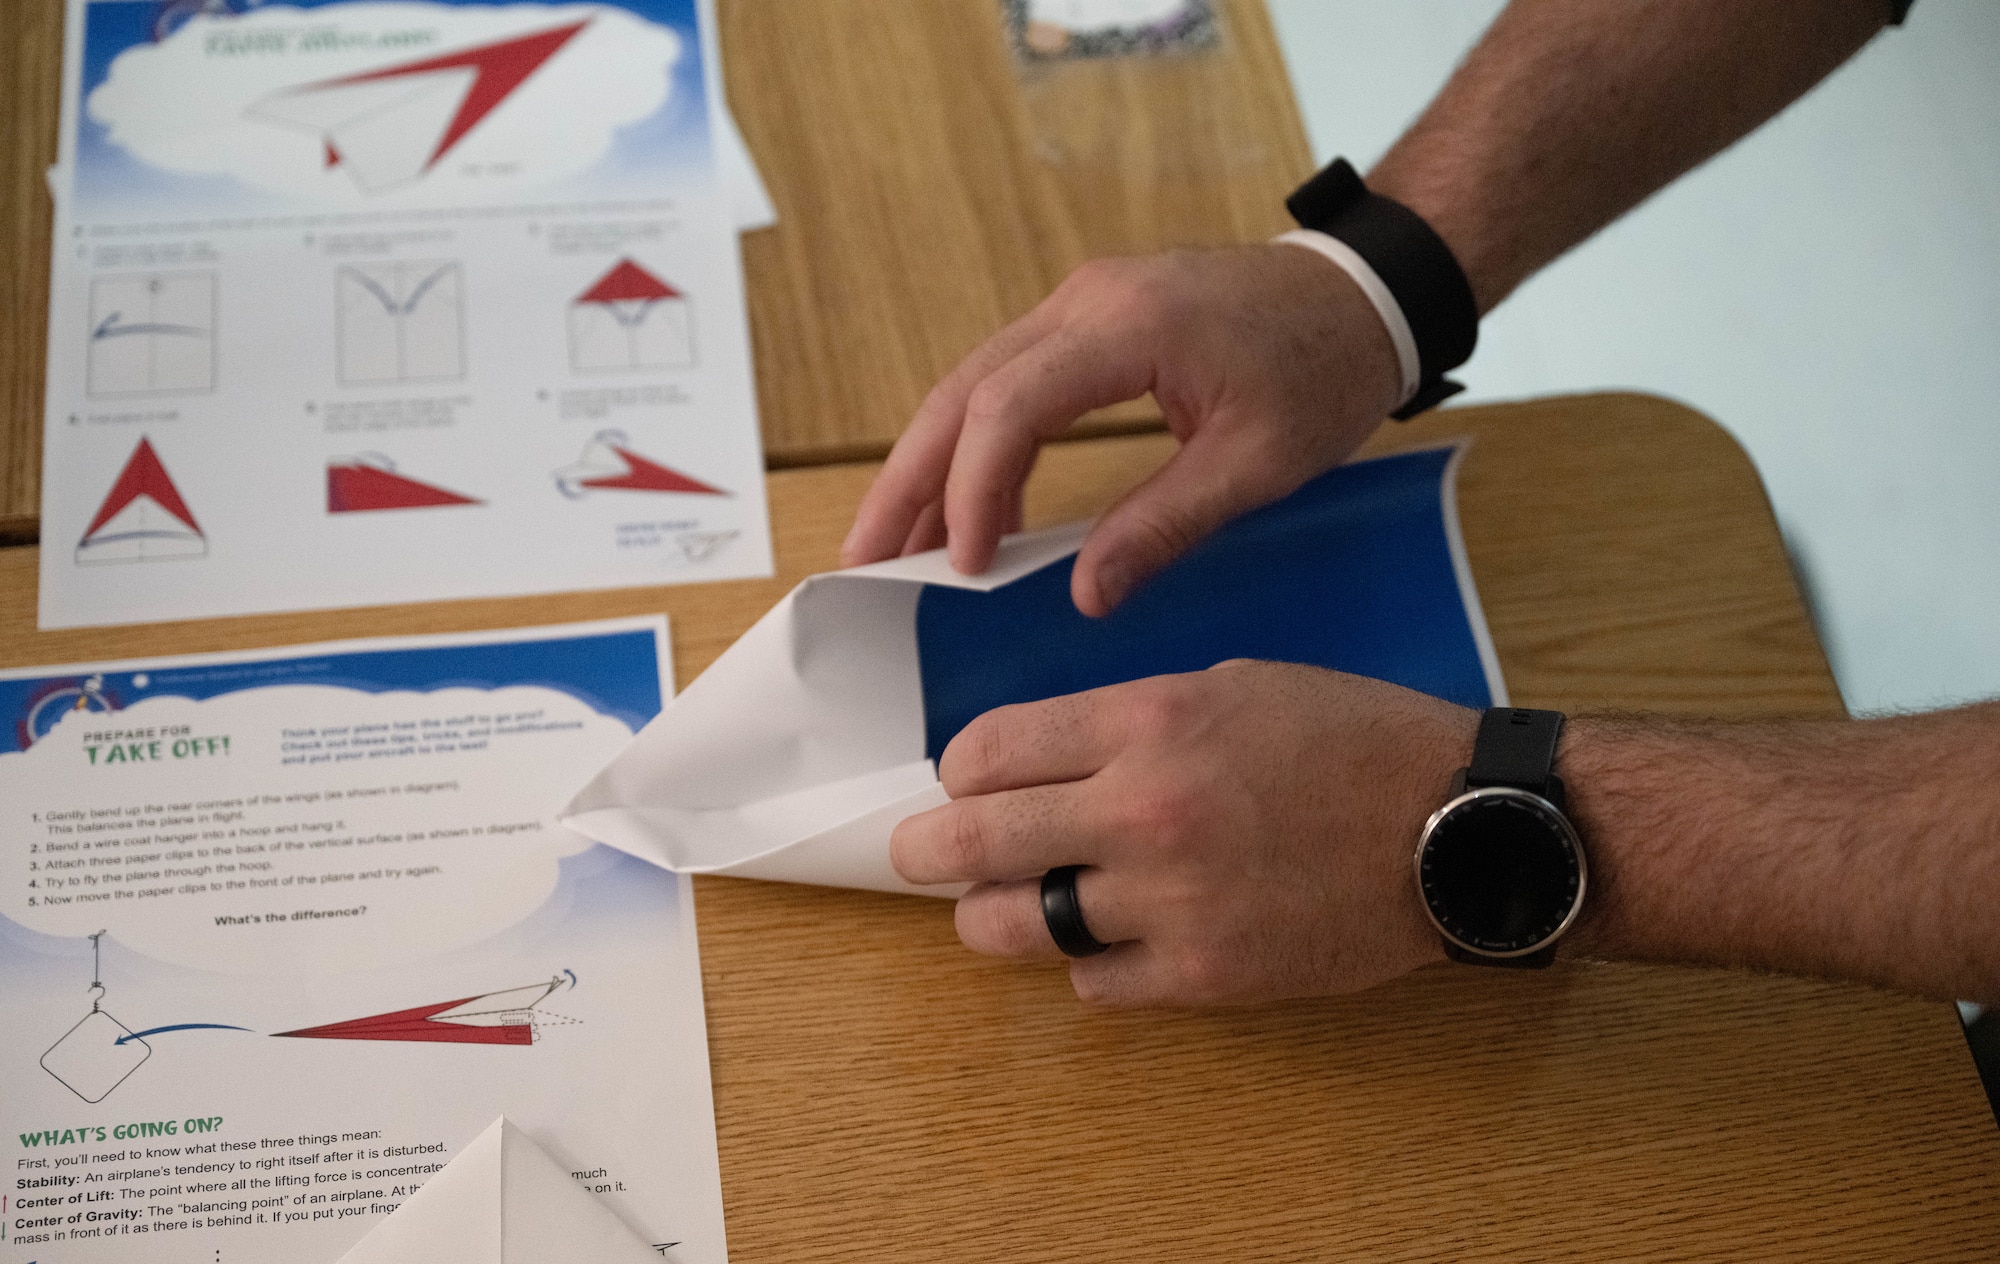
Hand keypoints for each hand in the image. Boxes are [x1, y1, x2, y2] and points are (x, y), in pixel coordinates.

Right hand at [840, 245, 1404, 615]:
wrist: (1365, 292)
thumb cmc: (1324, 369)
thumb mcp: (1259, 462)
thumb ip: (1166, 525)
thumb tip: (1085, 594)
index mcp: (1129, 327)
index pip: (1009, 407)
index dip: (973, 490)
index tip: (962, 565)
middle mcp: (1086, 302)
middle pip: (964, 391)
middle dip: (908, 480)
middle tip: (861, 559)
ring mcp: (1082, 304)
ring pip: (973, 384)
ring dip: (931, 465)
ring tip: (894, 545)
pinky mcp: (1089, 320)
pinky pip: (1008, 381)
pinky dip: (978, 446)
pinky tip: (970, 510)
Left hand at [888, 661, 1475, 1005]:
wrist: (1458, 826)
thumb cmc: (1354, 740)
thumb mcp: (1231, 686)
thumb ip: (1124, 721)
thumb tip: (1039, 760)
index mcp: (1148, 722)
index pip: (985, 751)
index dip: (960, 770)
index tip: (965, 780)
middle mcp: (1144, 811)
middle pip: (972, 842)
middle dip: (926, 850)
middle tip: (920, 854)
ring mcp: (1170, 903)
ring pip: (1015, 927)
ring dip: (993, 916)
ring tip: (1000, 907)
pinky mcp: (1206, 977)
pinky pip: (1093, 983)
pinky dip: (1090, 961)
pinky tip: (1111, 937)